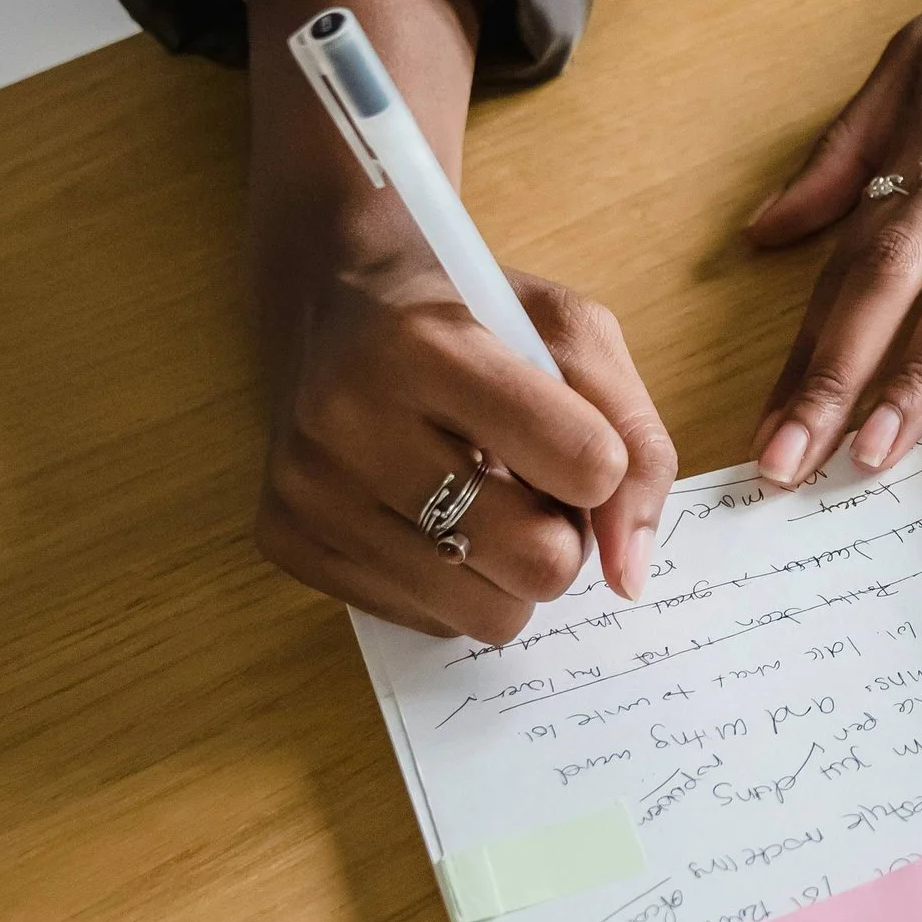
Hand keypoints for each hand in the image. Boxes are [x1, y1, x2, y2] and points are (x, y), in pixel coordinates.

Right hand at [253, 221, 676, 642]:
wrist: (335, 298)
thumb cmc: (470, 314)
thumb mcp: (570, 334)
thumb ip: (633, 439)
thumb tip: (628, 575)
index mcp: (426, 346)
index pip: (584, 463)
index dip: (605, 466)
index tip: (577, 440)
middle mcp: (349, 419)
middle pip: (537, 559)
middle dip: (561, 534)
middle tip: (531, 484)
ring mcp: (309, 489)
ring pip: (487, 613)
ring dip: (511, 570)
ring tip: (484, 501)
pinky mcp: (287, 541)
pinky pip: (429, 623)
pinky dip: (453, 582)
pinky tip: (426, 514)